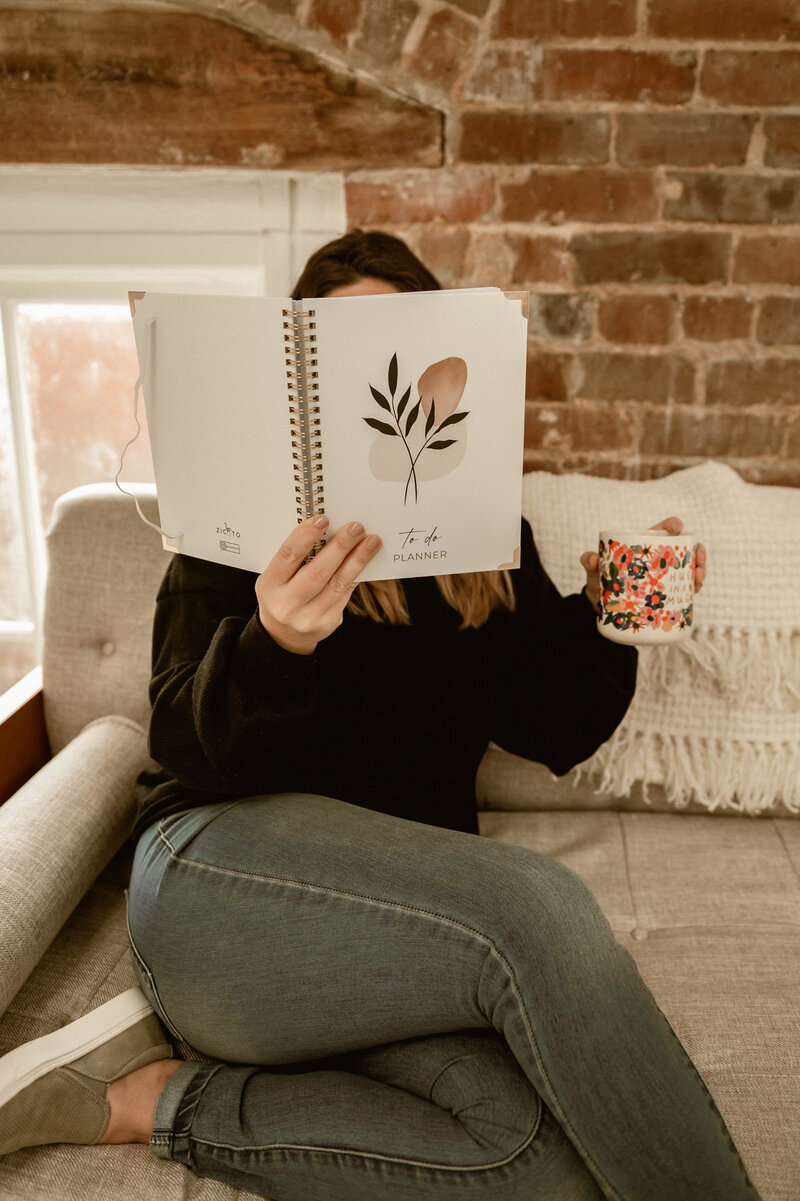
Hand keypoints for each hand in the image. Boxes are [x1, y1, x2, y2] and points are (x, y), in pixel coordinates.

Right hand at [256, 515, 381, 654]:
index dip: (305, 536)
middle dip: (340, 547)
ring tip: (371, 541)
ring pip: (337, 584)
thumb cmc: (283, 593)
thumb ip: (297, 558)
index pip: (287, 556)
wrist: (284, 634)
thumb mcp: (278, 576)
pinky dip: (357, 574)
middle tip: (356, 527)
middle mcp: (286, 604)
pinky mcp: (327, 623)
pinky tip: (367, 559)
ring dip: (357, 560)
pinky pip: (346, 594)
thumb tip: (330, 529)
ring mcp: (307, 617)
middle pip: (317, 572)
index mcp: (269, 585)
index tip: (323, 519)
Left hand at [579, 516, 706, 610]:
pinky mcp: (669, 590)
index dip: (673, 525)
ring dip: (700, 570)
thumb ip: (589, 562)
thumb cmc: (600, 582)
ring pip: (691, 566)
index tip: (677, 527)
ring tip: (698, 580)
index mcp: (644, 545)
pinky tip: (696, 591)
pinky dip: (695, 587)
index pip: (662, 530)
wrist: (603, 608)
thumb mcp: (594, 572)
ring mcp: (666, 574)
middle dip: (697, 551)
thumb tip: (592, 558)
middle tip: (698, 563)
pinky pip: (687, 586)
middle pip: (685, 548)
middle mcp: (659, 558)